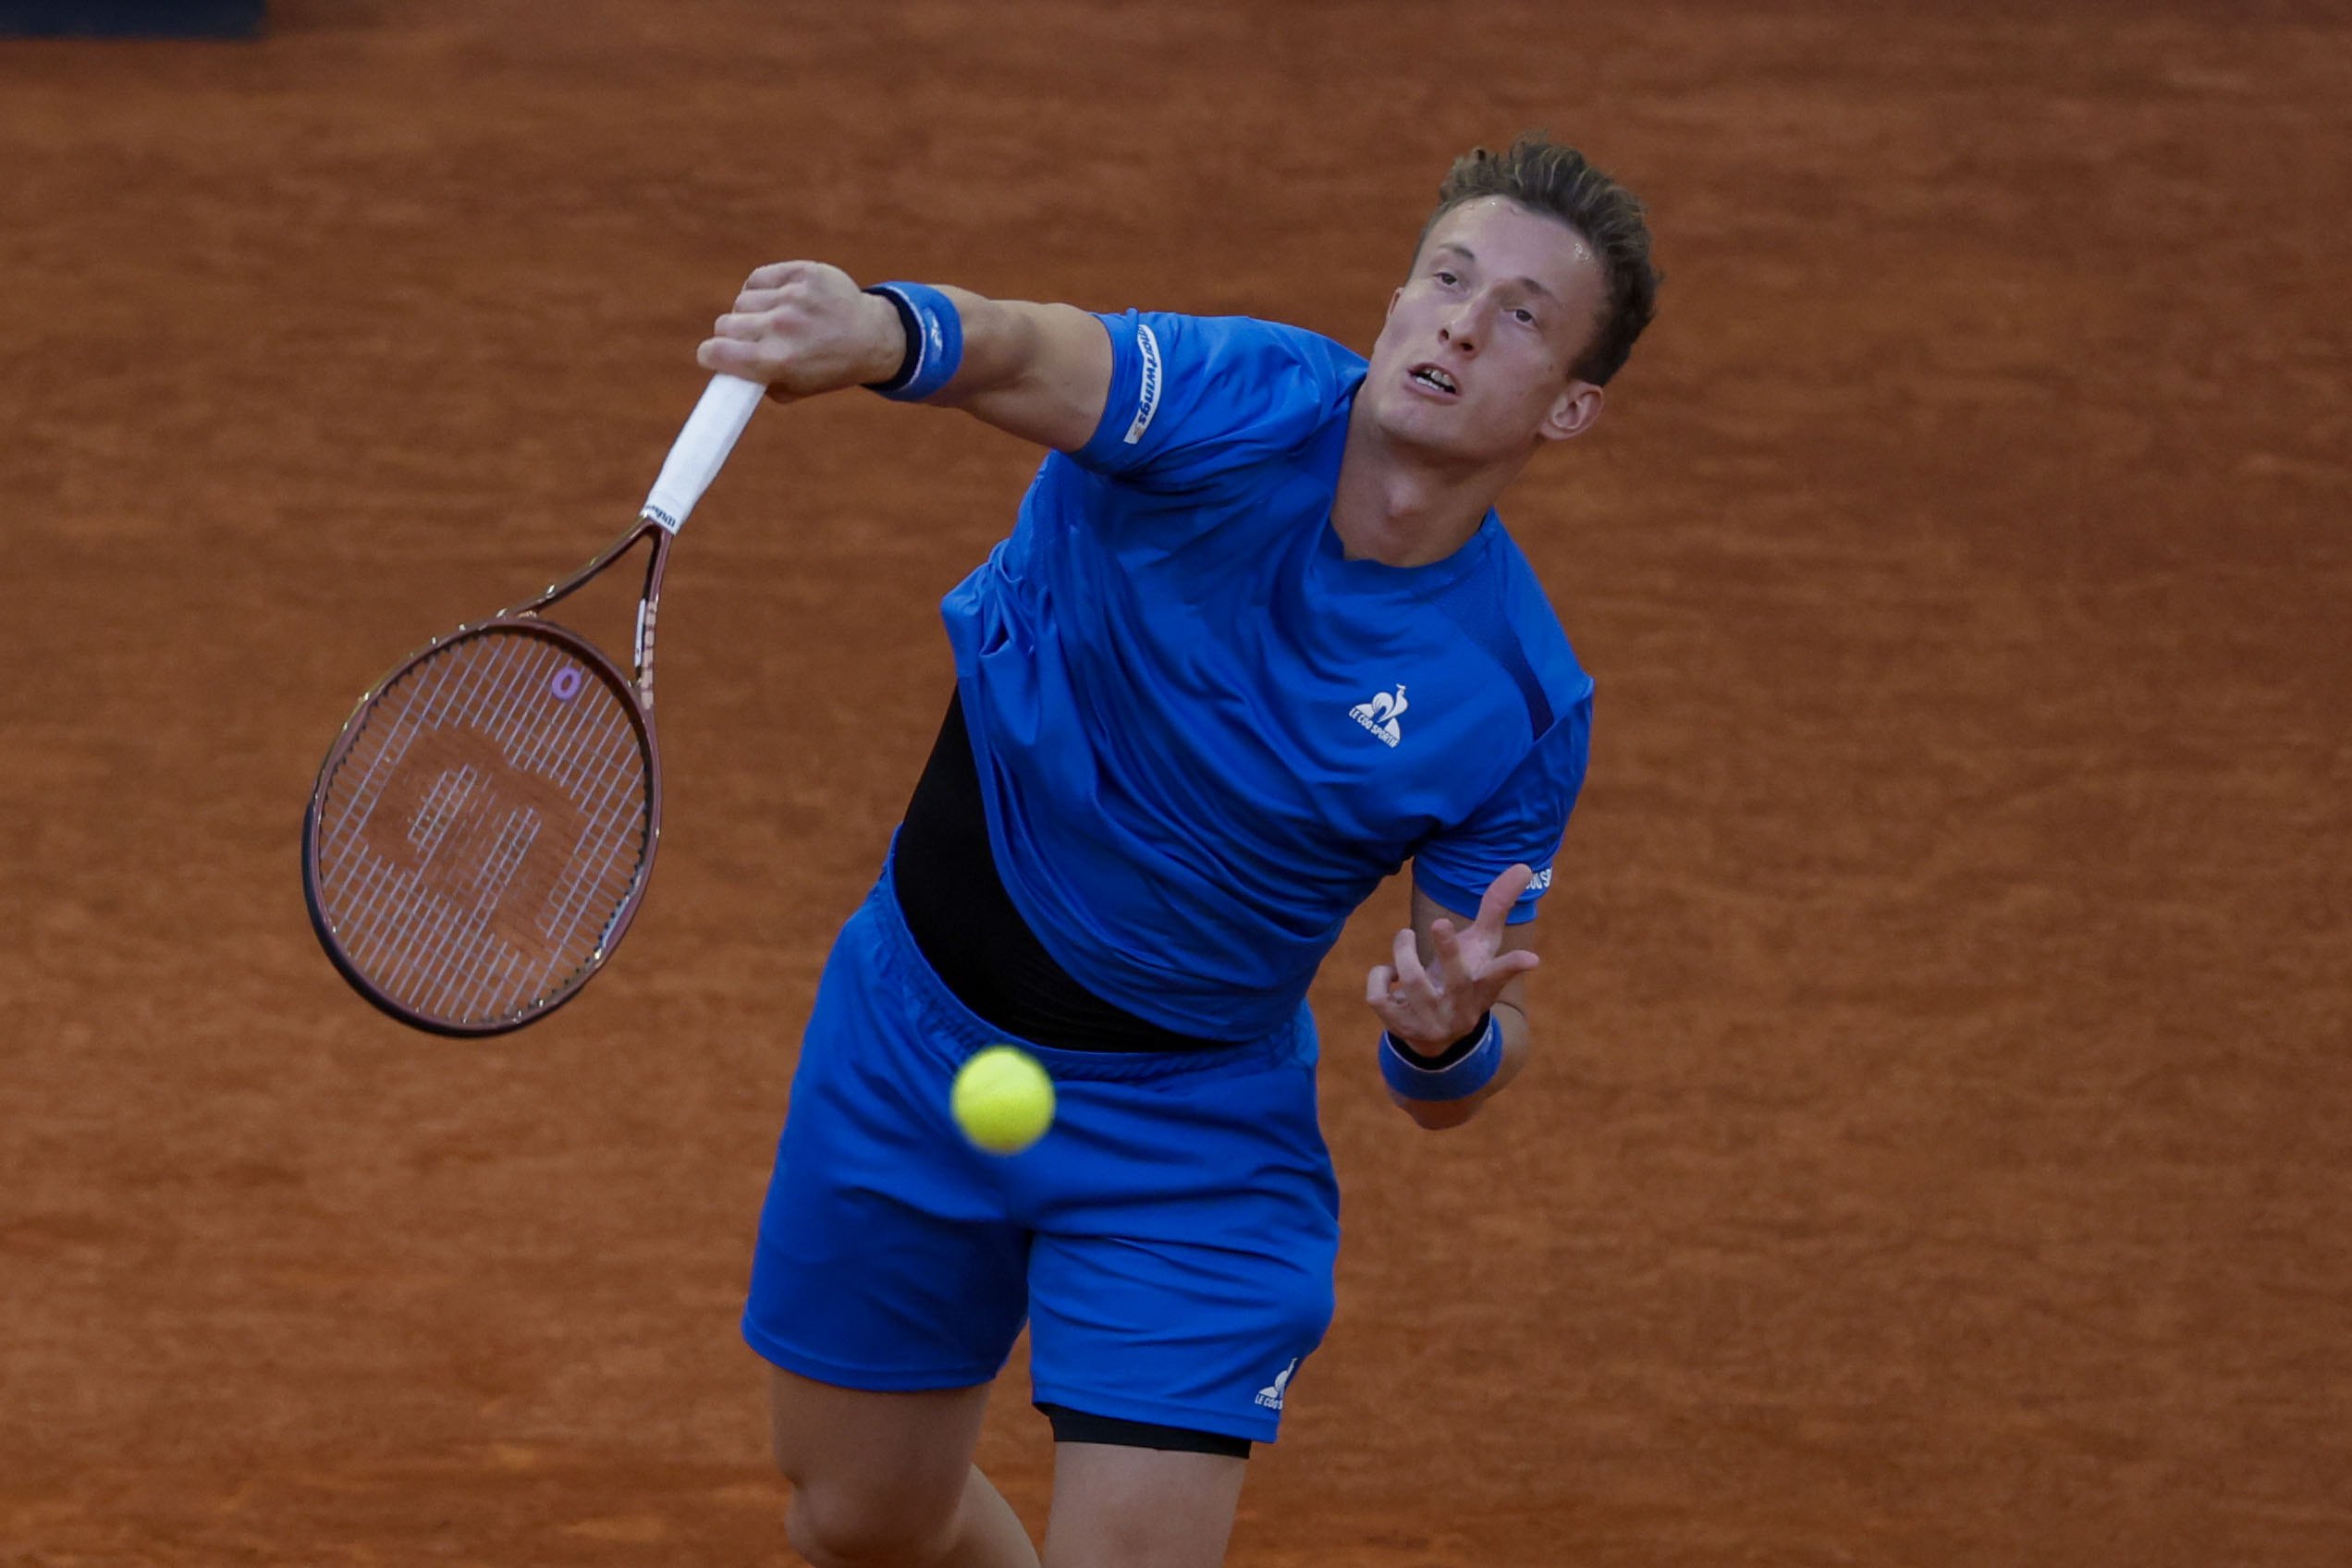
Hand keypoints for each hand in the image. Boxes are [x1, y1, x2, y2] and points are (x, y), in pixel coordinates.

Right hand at [695, 261, 905, 400]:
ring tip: (771, 320)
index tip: (713, 356)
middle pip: (725, 324)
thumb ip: (756, 382)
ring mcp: (793, 296)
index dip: (709, 355)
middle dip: (732, 336)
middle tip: (749, 341)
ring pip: (742, 301)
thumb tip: (723, 371)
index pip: (715, 351)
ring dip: (750, 312)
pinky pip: (758, 279)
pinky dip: (761, 289)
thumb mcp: (794, 388)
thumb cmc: (828, 367)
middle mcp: (782, 327)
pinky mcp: (802, 273)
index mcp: (776, 361)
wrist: (873, 338)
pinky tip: (776, 300)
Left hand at [1365, 864, 1540, 1053]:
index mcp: (1482, 985)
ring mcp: (1430, 1020)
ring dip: (1403, 949)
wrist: (1440, 1037)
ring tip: (1406, 936)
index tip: (1532, 959)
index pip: (1501, 974)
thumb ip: (1497, 908)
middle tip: (1440, 922)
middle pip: (1455, 978)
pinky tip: (1390, 974)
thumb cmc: (1465, 976)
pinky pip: (1379, 995)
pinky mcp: (1401, 1027)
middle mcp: (1459, 1006)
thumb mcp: (1482, 947)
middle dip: (1448, 950)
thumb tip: (1523, 866)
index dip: (1514, 966)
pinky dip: (1381, 975)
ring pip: (1412, 979)